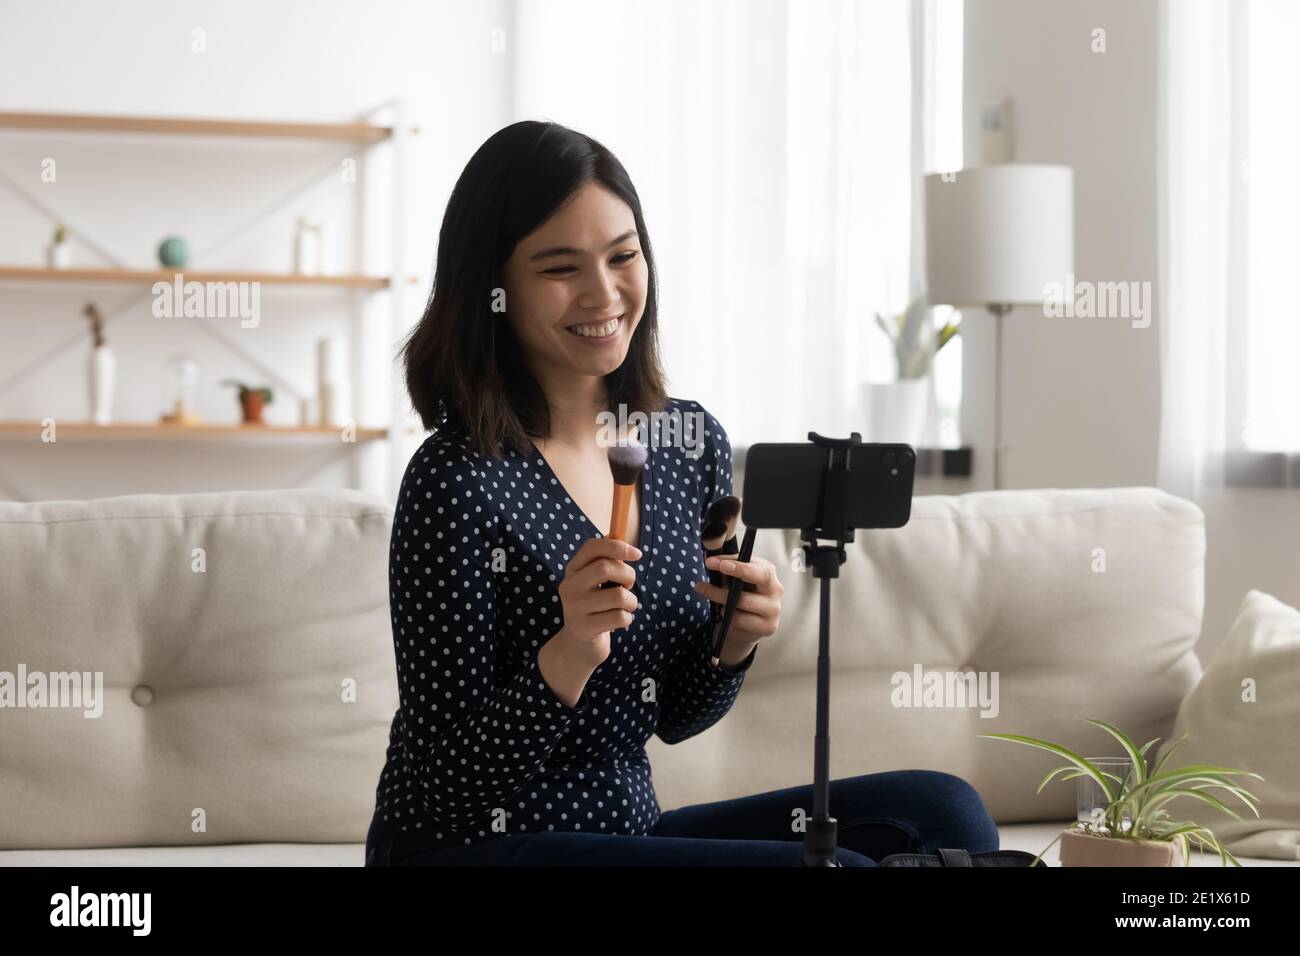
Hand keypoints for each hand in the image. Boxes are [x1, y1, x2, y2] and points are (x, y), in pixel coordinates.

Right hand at [555, 536, 640, 667]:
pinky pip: (620, 617)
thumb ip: (606, 559)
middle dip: (628, 575)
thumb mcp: (596, 582)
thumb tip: (618, 533)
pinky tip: (619, 623)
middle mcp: (569, 587)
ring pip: (619, 596)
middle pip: (606, 567)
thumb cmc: (595, 608)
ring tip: (625, 607)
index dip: (617, 546)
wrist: (578, 646)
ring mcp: (574, 608)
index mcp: (573, 570)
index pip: (592, 547)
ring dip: (631, 601)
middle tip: (629, 586)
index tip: (637, 553)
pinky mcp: (583, 629)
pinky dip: (627, 619)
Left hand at [692, 555, 782, 655]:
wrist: (746, 629)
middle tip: (710, 566)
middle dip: (735, 571)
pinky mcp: (768, 627)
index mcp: (768, 573)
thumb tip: (708, 559)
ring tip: (703, 590)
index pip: (755, 563)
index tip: (714, 561)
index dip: (736, 562)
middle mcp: (775, 589)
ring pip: (744, 600)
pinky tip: (722, 611)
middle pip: (760, 576)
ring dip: (718, 595)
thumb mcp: (734, 580)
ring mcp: (773, 610)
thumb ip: (725, 568)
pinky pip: (741, 619)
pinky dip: (727, 614)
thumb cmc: (740, 597)